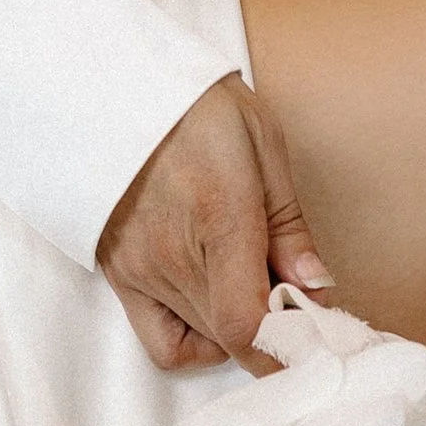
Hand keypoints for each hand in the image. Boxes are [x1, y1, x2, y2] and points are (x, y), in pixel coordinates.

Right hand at [99, 0, 324, 370]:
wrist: (107, 80)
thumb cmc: (192, 105)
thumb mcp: (260, 144)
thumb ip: (290, 226)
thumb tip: (318, 288)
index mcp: (220, 217)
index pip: (249, 325)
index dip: (286, 345)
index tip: (313, 330)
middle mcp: (174, 256)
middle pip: (235, 340)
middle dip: (274, 333)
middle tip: (292, 299)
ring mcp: (142, 271)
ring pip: (206, 340)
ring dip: (239, 330)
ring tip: (251, 286)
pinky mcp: (120, 277)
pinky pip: (163, 343)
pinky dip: (196, 342)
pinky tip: (212, 310)